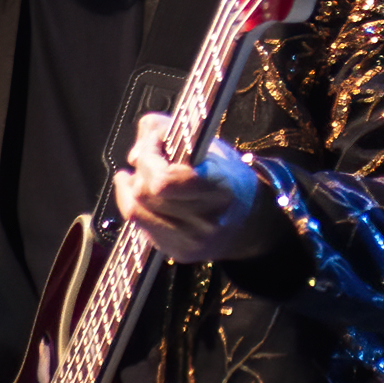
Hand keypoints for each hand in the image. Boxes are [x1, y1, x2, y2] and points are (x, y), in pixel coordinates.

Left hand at [114, 115, 284, 263]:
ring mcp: (193, 242)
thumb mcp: (206, 142)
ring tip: (139, 178)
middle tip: (147, 159)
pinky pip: (140, 228)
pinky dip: (137, 208)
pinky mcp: (180, 253)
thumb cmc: (227, 175)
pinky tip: (146, 197)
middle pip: (145, 193)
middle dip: (140, 170)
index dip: (150, 157)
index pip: (165, 180)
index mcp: (220, 189)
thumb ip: (164, 129)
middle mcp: (208, 221)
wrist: (251, 219)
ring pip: (136, 212)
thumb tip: (135, 157)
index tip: (153, 143)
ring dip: (132, 190)